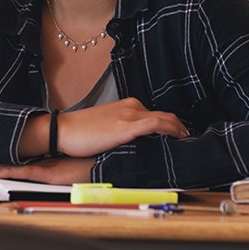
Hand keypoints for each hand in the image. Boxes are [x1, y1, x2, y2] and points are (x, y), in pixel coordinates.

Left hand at [0, 157, 95, 184]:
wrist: (102, 162)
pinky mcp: (47, 172)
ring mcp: (39, 167)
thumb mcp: (61, 175)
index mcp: (34, 165)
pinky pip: (24, 172)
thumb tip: (39, 180)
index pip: (5, 165)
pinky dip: (7, 173)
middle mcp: (33, 164)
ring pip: (6, 168)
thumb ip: (47, 176)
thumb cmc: (84, 168)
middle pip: (1, 164)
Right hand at [55, 98, 188, 156]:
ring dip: (179, 130)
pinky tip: (178, 138)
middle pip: (165, 115)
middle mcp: (131, 107)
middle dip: (179, 128)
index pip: (156, 114)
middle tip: (186, 142)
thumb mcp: (105, 127)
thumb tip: (136, 143)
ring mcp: (129, 115)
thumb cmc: (79, 132)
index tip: (178, 138)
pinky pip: (157, 124)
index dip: (171, 126)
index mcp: (126, 106)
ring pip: (165, 118)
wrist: (62, 131)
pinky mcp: (126, 126)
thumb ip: (122, 129)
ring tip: (185, 143)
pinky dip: (171, 129)